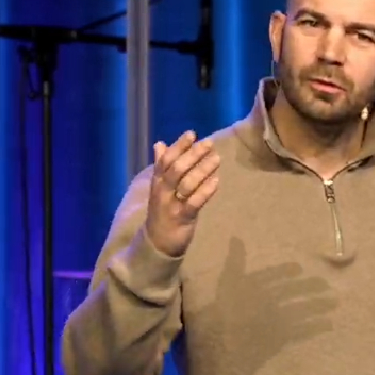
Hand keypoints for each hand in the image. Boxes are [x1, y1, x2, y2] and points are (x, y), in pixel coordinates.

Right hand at [145, 130, 220, 256]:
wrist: (158, 241)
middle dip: (193, 155)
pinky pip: (194, 202)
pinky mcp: (182, 218)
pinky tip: (216, 181)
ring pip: (187, 184)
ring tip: (217, 159)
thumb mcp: (160, 188)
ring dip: (202, 170)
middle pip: (177, 169)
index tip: (192, 133)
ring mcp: (171, 205)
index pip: (166, 160)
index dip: (179, 146)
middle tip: (209, 143)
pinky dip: (206, 191)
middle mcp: (162, 191)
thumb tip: (159, 144)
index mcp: (157, 181)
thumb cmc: (163, 210)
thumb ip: (161, 166)